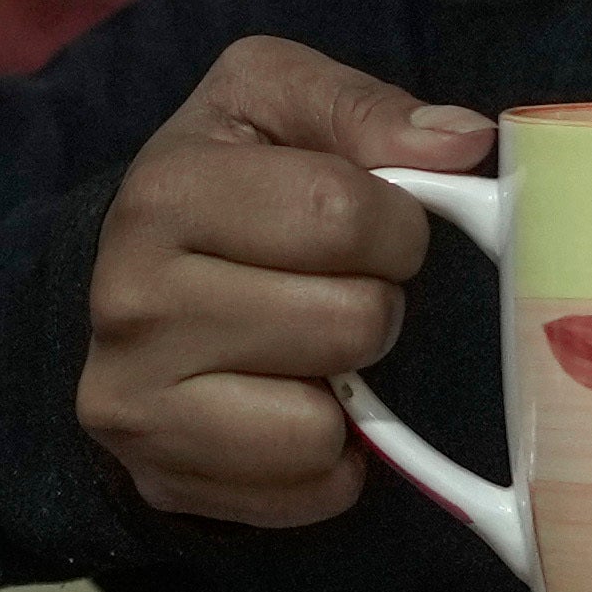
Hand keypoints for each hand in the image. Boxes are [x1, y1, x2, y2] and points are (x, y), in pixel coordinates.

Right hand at [72, 36, 486, 531]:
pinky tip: (292, 406)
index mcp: (166, 191)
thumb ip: (363, 108)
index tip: (375, 226)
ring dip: (349, 389)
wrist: (128, 284)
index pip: (343, 212)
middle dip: (374, 305)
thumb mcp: (271, 101)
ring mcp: (136, 404)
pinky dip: (328, 459)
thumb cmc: (225, 184)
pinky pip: (311, 490)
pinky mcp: (161, 480)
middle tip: (334, 290)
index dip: (395, 224)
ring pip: (324, 424)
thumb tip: (462, 142)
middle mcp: (132, 301)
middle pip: (350, 322)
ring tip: (309, 349)